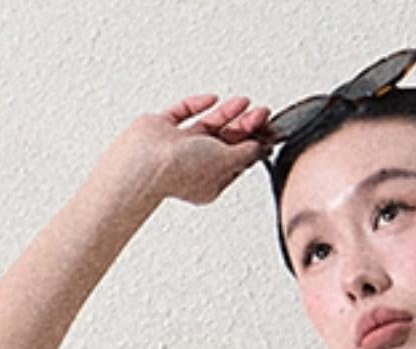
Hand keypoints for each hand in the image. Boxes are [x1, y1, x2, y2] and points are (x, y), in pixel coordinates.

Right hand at [108, 93, 274, 204]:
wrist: (145, 160)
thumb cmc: (180, 170)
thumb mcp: (226, 162)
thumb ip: (246, 154)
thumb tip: (261, 147)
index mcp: (210, 182)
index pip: (237, 162)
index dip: (253, 145)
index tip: (269, 131)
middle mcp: (193, 165)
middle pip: (224, 142)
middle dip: (244, 126)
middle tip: (261, 113)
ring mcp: (177, 146)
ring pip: (207, 126)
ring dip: (227, 113)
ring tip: (245, 101)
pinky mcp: (162, 129)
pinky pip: (182, 113)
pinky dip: (197, 104)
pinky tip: (212, 99)